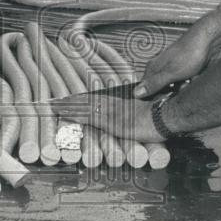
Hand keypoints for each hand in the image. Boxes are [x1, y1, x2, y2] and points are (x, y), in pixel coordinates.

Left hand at [50, 90, 165, 141]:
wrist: (167, 114)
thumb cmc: (160, 113)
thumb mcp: (144, 110)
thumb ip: (132, 112)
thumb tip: (127, 116)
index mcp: (120, 101)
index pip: (95, 100)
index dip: (81, 100)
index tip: (69, 100)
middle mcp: (113, 104)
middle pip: (86, 101)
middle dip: (69, 102)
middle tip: (53, 102)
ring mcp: (111, 112)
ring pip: (84, 107)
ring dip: (68, 106)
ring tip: (53, 106)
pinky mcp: (112, 121)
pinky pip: (89, 116)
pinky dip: (75, 114)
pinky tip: (65, 113)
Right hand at [133, 21, 216, 98]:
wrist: (210, 41)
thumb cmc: (190, 52)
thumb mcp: (171, 72)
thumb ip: (154, 83)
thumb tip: (136, 92)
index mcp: (154, 68)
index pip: (144, 89)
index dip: (149, 100)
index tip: (155, 108)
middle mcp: (162, 68)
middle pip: (159, 90)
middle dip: (167, 97)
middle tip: (173, 100)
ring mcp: (175, 70)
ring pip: (173, 89)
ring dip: (179, 94)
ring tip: (185, 91)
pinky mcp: (186, 72)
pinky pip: (184, 86)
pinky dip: (188, 88)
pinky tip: (192, 87)